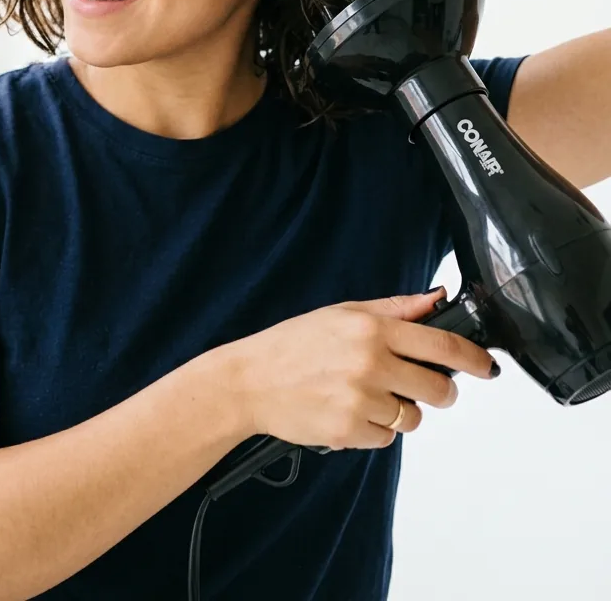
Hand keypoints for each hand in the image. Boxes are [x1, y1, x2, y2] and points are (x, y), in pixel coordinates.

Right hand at [225, 287, 498, 450]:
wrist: (250, 381)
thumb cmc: (293, 344)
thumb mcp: (343, 313)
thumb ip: (395, 309)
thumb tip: (435, 299)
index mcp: (372, 329)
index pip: (442, 345)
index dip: (473, 359)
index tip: (486, 366)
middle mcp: (371, 364)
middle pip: (439, 388)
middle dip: (438, 390)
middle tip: (417, 385)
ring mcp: (361, 400)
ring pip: (413, 418)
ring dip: (400, 410)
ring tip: (366, 395)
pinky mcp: (350, 431)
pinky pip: (386, 439)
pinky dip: (374, 429)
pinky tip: (348, 410)